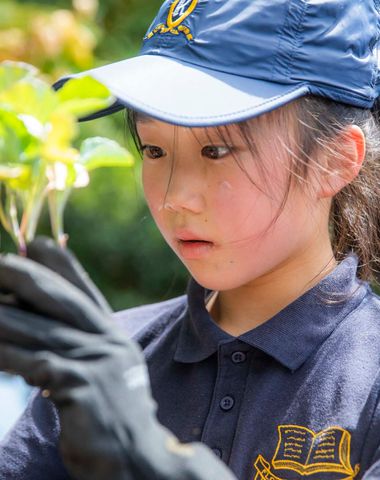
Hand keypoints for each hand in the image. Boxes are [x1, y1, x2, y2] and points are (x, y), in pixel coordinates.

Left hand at [0, 238, 235, 479]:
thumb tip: (45, 326)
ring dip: (3, 316)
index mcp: (113, 336)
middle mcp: (108, 341)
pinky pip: (34, 363)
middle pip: (61, 300)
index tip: (40, 243)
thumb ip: (83, 346)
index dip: (63, 265)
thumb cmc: (113, 416)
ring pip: (40, 329)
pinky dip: (6, 354)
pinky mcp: (82, 386)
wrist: (139, 457)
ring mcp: (97, 362)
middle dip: (26, 277)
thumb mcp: (105, 373)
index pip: (85, 291)